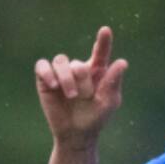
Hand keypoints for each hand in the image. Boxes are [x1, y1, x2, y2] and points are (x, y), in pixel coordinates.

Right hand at [35, 27, 127, 149]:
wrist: (76, 133)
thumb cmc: (96, 117)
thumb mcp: (108, 102)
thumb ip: (113, 82)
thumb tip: (122, 62)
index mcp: (98, 71)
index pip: (101, 52)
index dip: (103, 41)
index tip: (106, 30)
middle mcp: (80, 68)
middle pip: (79, 63)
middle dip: (82, 82)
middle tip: (84, 97)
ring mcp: (62, 73)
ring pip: (61, 61)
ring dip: (66, 79)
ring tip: (71, 96)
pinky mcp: (45, 79)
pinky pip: (42, 66)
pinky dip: (47, 73)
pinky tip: (53, 85)